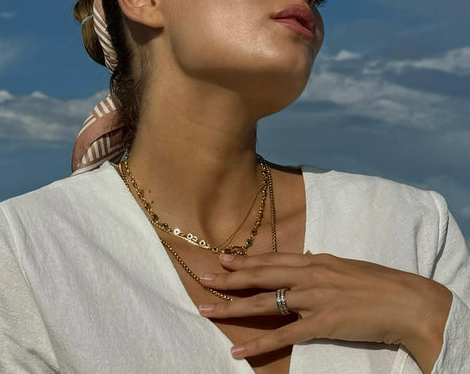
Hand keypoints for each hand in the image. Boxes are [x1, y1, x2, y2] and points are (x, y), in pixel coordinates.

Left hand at [199, 252, 451, 373]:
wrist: (404, 300)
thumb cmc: (376, 282)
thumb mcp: (343, 266)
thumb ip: (319, 265)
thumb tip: (303, 260)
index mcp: (314, 260)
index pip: (271, 258)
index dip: (245, 259)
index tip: (222, 258)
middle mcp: (308, 275)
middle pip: (260, 275)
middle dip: (229, 277)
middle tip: (204, 277)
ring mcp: (312, 299)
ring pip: (265, 302)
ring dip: (233, 307)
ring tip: (207, 308)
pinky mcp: (321, 324)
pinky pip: (284, 335)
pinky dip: (259, 344)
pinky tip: (239, 351)